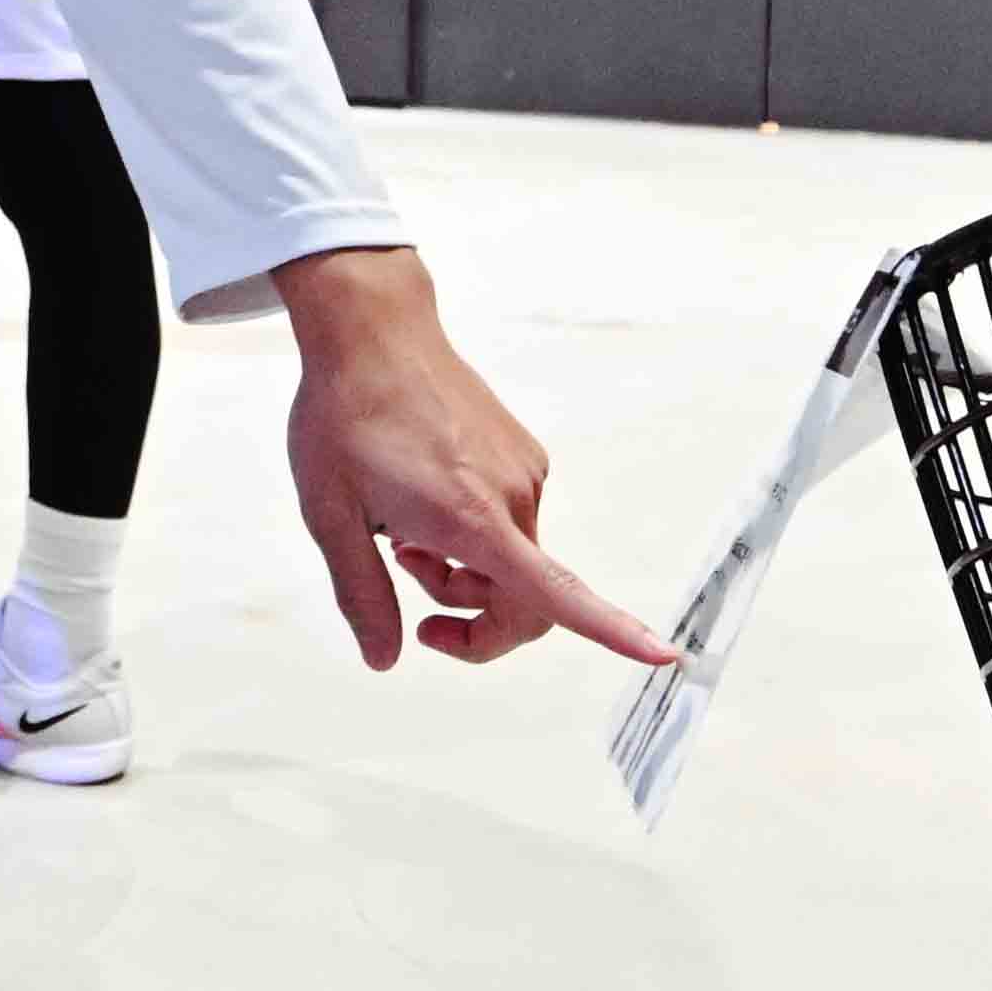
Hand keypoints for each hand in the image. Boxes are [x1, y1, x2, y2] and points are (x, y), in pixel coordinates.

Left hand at [272, 247, 668, 673]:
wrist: (372, 332)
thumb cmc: (346, 416)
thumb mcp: (330, 515)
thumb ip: (363, 595)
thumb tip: (385, 658)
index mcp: (472, 519)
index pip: (556, 592)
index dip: (613, 631)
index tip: (661, 655)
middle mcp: (514, 497)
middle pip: (525, 600)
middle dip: (472, 615)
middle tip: (405, 580)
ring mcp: (524, 473)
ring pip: (512, 561)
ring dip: (462, 569)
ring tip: (402, 528)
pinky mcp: (523, 455)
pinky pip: (510, 522)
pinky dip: (474, 534)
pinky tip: (424, 496)